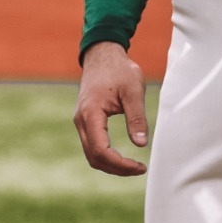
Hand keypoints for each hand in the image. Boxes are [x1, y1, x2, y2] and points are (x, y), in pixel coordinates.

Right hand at [72, 42, 149, 175]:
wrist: (102, 53)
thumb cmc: (119, 69)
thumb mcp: (133, 90)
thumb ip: (137, 117)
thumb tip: (141, 144)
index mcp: (91, 113)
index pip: (101, 150)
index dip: (120, 164)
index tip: (140, 166)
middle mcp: (81, 120)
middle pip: (94, 157)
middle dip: (116, 168)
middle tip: (139, 169)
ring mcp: (81, 120)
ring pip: (91, 154)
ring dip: (111, 164)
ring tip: (133, 166)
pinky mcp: (85, 120)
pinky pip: (92, 145)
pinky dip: (106, 156)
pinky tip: (122, 156)